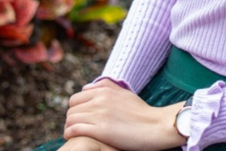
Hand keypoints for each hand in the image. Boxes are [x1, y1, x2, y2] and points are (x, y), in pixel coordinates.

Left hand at [63, 80, 185, 150]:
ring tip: (72, 133)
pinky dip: (69, 133)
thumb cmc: (142, 113)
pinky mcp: (101, 130)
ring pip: (71, 118)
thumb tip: (87, 88)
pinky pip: (75, 129)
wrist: (156, 126)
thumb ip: (106, 87)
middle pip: (71, 108)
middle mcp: (100, 99)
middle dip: (71, 117)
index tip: (78, 117)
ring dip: (68, 127)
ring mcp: (99, 114)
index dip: (75, 108)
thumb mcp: (125, 93)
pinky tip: (72, 137)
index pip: (76, 97)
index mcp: (105, 90)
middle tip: (75, 126)